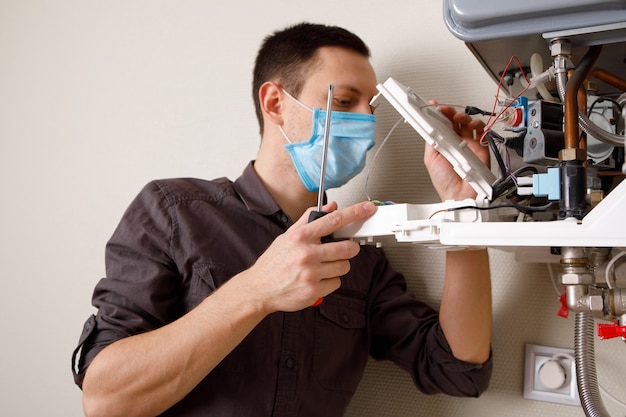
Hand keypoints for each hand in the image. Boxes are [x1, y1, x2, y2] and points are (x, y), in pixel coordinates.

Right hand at [243, 201, 375, 312]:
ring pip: (344, 267)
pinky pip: (336, 283)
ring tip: (323, 267)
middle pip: (347, 248)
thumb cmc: (274, 262)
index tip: (367, 208)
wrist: (259, 288)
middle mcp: (306, 254)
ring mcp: (310, 273)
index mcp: (300, 237)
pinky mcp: (313, 291)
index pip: (333, 220)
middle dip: (349, 249)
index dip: (355, 213)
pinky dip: (330, 282)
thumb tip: (331, 207)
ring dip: (338, 267)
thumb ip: (309, 220)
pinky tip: (317, 280)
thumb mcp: (287, 236)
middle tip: (342, 250)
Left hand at [423, 103, 489, 200]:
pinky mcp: (481, 146)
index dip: (438, 114)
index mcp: (443, 143)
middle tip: (446, 111)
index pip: (441, 124)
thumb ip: (431, 141)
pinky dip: (478, 124)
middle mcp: (455, 141)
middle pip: (454, 120)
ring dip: (463, 116)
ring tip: (459, 119)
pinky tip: (471, 127)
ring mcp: (468, 143)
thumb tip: (428, 125)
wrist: (459, 194)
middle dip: (450, 112)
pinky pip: (482, 130)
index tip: (434, 107)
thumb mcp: (430, 159)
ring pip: (468, 122)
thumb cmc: (444, 181)